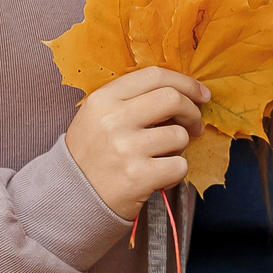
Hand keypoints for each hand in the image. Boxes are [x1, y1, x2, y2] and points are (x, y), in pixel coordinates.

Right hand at [64, 67, 207, 219]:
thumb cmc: (92, 154)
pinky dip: (175, 173)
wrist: (71, 196)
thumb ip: (133, 100)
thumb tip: (183, 93)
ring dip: (179, 148)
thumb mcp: (98, 116)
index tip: (201, 94)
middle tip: (194, 126)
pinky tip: (157, 177)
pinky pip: (179, 165)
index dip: (186, 82)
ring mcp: (126, 149)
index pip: (154, 75)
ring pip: (179, 136)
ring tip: (160, 157)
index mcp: (103, 99)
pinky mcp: (138, 176)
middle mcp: (113, 120)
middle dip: (192, 112)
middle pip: (173, 99)